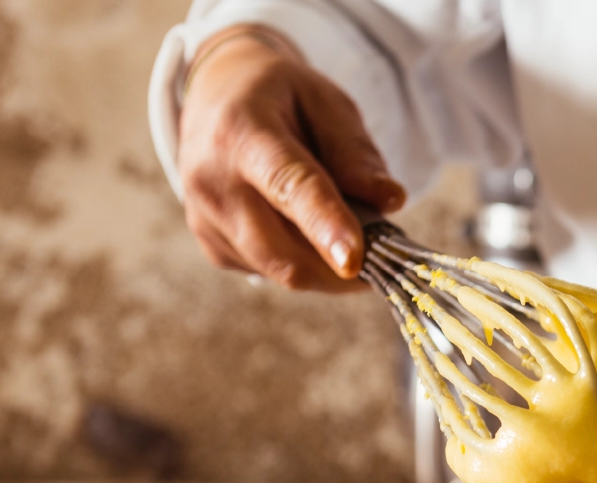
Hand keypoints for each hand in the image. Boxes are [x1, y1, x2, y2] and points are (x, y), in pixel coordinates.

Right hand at [177, 27, 406, 291]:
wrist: (215, 96)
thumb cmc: (279, 98)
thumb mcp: (325, 102)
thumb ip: (355, 152)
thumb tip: (391, 201)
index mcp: (243, 133)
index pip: (289, 187)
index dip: (325, 227)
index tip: (354, 261)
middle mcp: (212, 181)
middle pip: (286, 253)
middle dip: (343, 268)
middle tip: (384, 255)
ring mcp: (205, 219)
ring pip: (282, 272)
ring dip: (326, 267)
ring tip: (343, 229)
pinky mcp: (210, 246)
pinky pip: (270, 272)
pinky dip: (301, 262)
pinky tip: (302, 226)